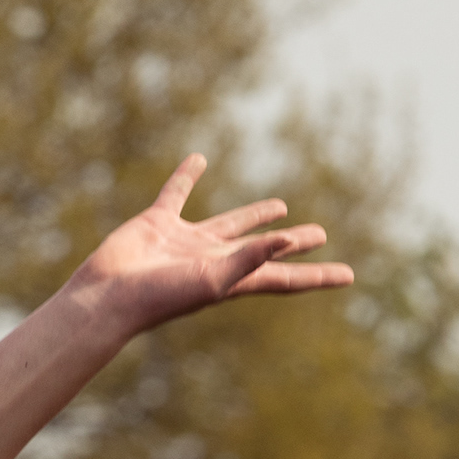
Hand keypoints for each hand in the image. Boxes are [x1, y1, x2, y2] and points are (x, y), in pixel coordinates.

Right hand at [73, 154, 352, 334]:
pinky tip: (198, 160)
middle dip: (293, 244)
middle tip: (322, 235)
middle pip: (265, 249)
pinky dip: (187, 176)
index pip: (285, 276)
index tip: (349, 276)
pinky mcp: (159, 222)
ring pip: (230, 223)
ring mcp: (187, 241)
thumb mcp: (213, 280)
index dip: (318, 276)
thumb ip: (250, 258)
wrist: (108, 296)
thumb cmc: (161, 298)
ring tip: (281, 206)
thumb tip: (288, 239)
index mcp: (234, 278)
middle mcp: (215, 260)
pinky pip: (177, 193)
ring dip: (256, 216)